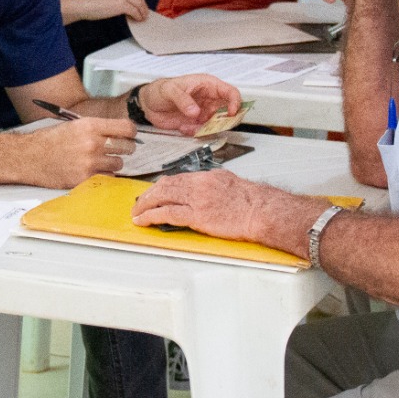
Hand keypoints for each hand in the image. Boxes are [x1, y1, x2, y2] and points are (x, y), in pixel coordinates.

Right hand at [25, 116, 137, 187]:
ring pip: (119, 164)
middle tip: (118, 149)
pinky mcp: (85, 178)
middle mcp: (92, 143)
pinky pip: (108, 177)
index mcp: (90, 126)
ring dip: (114, 163)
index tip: (130, 135)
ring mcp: (89, 162)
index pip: (126, 128)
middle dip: (125, 148)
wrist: (29, 157)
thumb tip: (120, 132)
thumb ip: (97, 127)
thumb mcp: (74, 125)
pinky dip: (104, 175)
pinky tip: (93, 170)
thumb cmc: (50, 140)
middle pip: (127, 147)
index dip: (131, 132)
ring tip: (101, 160)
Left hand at [133, 170, 319, 251]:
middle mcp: (199, 184)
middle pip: (165, 185)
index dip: (161, 186)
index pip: (177, 178)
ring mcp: (197, 200)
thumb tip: (203, 190)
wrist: (261, 211)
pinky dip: (151, 216)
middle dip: (148, 194)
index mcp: (207, 177)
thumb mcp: (230, 183)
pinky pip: (167, 214)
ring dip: (145, 204)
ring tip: (137, 212)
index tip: (153, 192)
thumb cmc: (252, 201)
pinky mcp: (197, 216)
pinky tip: (143, 220)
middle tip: (139, 202)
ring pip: (162, 197)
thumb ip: (213, 185)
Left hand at [139, 75, 242, 133]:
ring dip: (205, 129)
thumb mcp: (170, 90)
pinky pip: (203, 132)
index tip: (231, 113)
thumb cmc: (160, 90)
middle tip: (211, 125)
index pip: (230, 92)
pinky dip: (195, 133)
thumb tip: (195, 111)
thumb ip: (183, 100)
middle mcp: (209, 99)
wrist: (148, 104)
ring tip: (189, 126)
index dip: (235, 102)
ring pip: (217, 124)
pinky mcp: (197, 124)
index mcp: (207, 85)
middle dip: (223, 121)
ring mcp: (204, 113)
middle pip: (228, 111)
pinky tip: (183, 127)